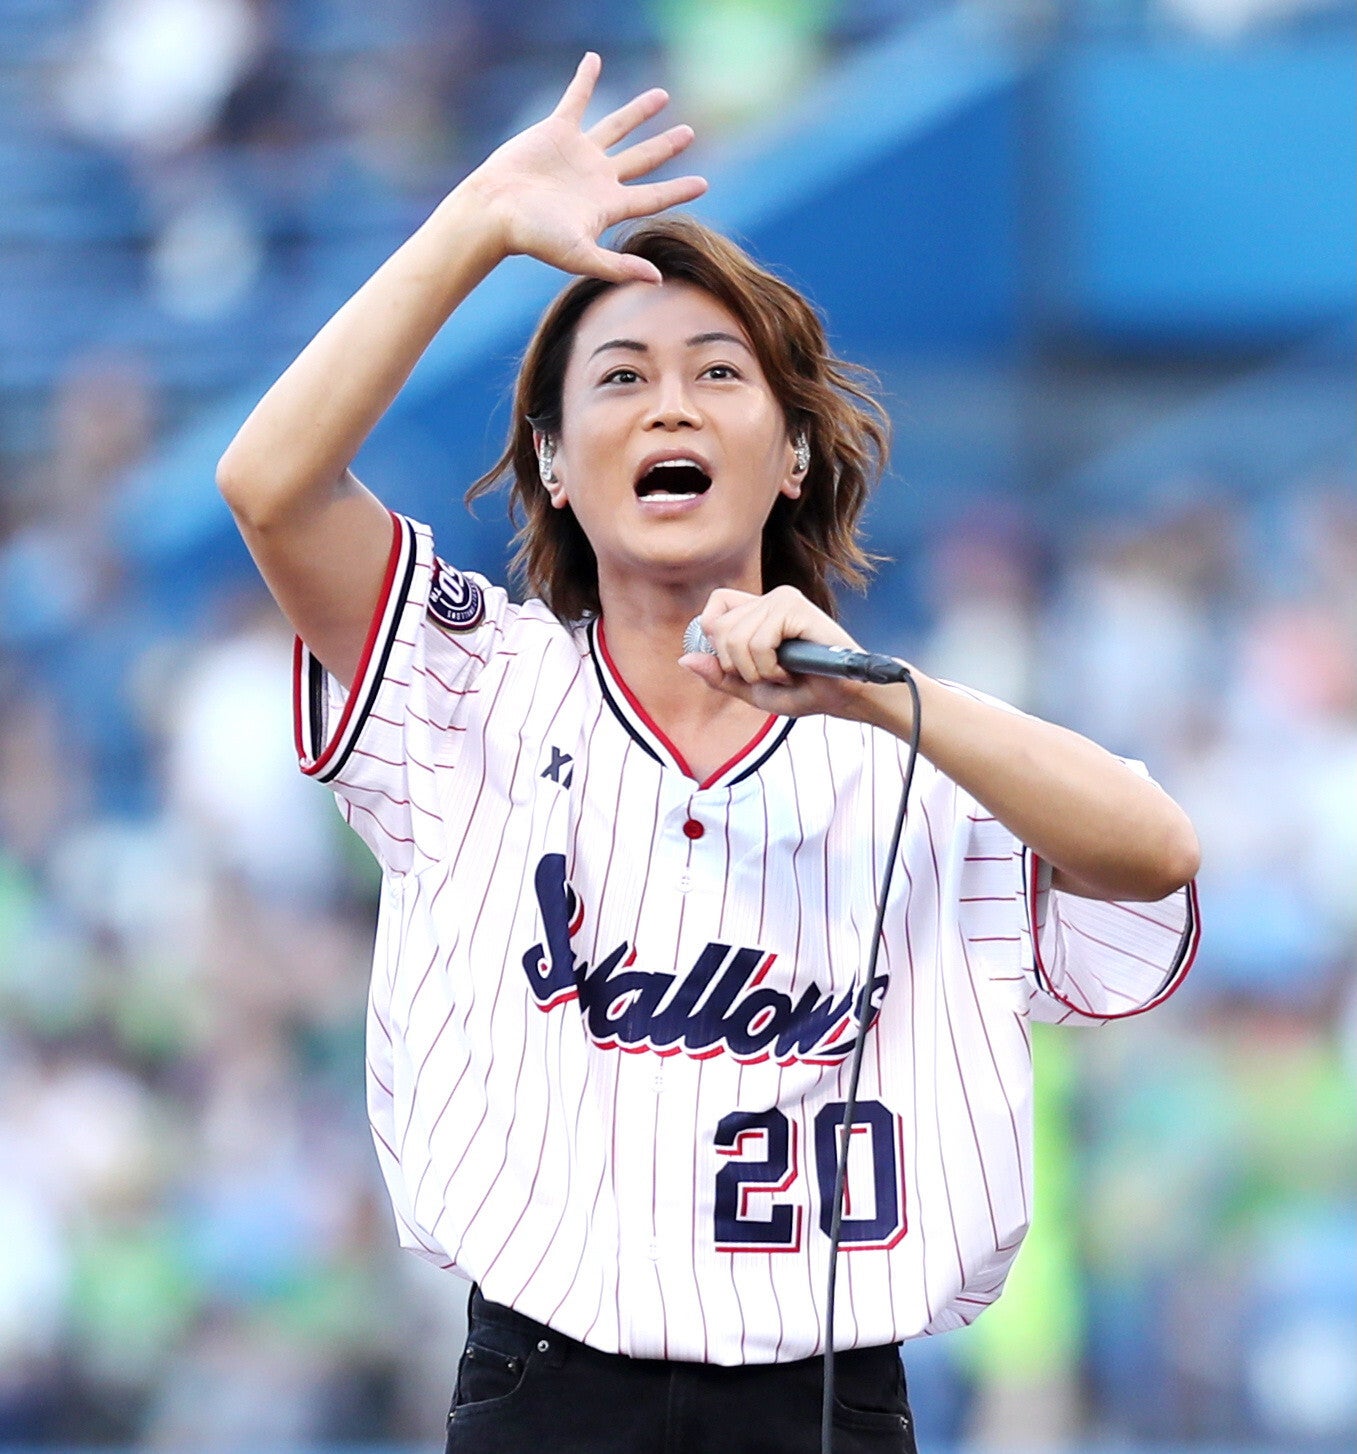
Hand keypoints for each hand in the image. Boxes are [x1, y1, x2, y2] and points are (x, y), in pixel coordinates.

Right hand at [462, 53, 706, 284]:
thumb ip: (619, 266)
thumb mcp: (581, 255)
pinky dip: (585, 80)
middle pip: (642, 158)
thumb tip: (658, 279)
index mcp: (607, 205)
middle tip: (689, 132)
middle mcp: (597, 177)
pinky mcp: (556, 131)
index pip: (653, 196)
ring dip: (638, 111)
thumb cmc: (535, 237)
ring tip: (661, 96)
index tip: (703, 183)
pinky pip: (576, 99)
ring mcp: (578, 153)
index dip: (679, 190)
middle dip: (666, 146)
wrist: (496, 211)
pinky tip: (595, 60)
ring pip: (617, 126)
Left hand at [679, 586, 876, 719]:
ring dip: (756, 671)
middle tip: (768, 674)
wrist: (844, 697)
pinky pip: (758, 641)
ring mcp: (782, 599)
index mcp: (758, 611)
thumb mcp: (751, 689)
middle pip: (719, 628)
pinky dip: (769, 666)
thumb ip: (719, 675)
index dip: (716, 639)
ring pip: (735, 638)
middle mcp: (769, 599)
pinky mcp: (795, 608)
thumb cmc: (804, 691)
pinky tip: (790, 669)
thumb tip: (684, 659)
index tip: (740, 665)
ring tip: (783, 673)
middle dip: (737, 665)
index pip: (714, 609)